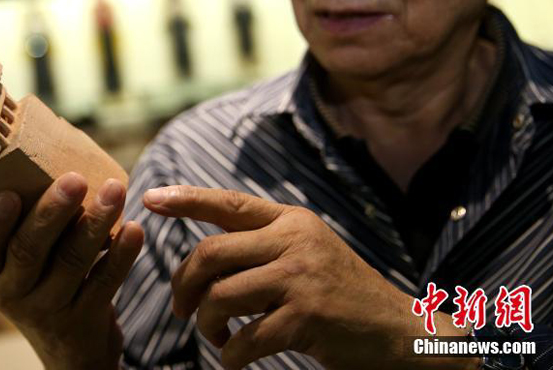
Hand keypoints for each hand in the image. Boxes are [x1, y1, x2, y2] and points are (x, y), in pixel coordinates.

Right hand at [0, 173, 143, 369]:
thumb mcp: (26, 261)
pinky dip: (121, 254)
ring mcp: (47, 310)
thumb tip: (56, 147)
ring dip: (96, 223)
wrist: (70, 348)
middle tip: (74, 179)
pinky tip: (135, 229)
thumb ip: (33, 220)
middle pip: (29, 250)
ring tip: (116, 189)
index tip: (9, 194)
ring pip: (71, 262)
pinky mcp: (83, 321)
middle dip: (52, 212)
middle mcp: (12, 292)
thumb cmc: (46, 279)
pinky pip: (104, 283)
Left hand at [144, 186, 474, 369]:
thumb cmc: (343, 295)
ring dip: (206, 324)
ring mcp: (301, 277)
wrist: (402, 331)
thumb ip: (264, 244)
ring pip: (221, 296)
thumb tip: (206, 253)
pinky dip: (230, 355)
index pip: (229, 203)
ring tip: (216, 336)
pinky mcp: (307, 318)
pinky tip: (235, 358)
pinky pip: (245, 338)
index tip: (150, 199)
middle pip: (211, 253)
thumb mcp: (308, 252)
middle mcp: (295, 240)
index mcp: (291, 221)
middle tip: (181, 308)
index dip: (186, 200)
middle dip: (184, 284)